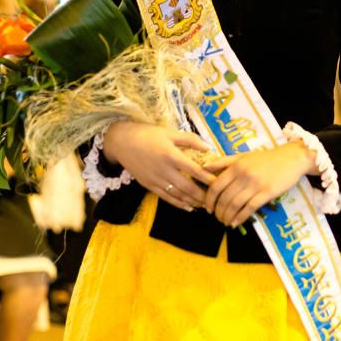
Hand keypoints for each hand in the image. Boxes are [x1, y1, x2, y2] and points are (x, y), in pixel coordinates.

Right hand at [102, 121, 216, 210]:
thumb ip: (190, 140)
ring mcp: (156, 180)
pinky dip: (178, 204)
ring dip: (192, 201)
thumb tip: (208, 146)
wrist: (121, 142)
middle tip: (215, 200)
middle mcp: (164, 170)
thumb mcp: (169, 132)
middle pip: (187, 187)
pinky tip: (188, 207)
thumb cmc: (147, 134)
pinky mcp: (149, 185)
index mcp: (171, 155)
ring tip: (205, 206)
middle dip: (202, 195)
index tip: (219, 182)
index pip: (194, 170)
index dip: (208, 177)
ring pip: (177, 195)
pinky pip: (166, 198)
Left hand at [203, 141, 316, 227]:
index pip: (216, 186)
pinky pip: (250, 208)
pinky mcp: (268, 192)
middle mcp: (244, 175)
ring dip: (228, 216)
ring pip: (236, 204)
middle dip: (218, 211)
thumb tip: (204, 168)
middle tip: (218, 218)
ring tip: (226, 222)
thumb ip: (224, 161)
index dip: (209, 200)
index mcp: (236, 165)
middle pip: (225, 198)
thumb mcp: (244, 156)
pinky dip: (241, 217)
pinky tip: (237, 222)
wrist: (292, 158)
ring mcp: (256, 184)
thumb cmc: (267, 157)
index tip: (208, 208)